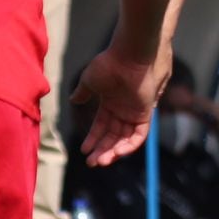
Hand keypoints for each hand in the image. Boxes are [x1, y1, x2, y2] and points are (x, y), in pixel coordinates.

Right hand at [72, 43, 171, 166]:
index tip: (84, 150)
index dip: (93, 139)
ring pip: (125, 139)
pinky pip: (139, 136)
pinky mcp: (145, 114)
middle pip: (112, 136)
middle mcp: (123, 110)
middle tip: (91, 162)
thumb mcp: (89, 80)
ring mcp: (134, 112)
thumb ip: (82, 92)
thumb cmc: (108, 65)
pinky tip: (117, 153)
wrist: (128, 56)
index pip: (101, 127)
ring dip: (113, 151)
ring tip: (101, 161)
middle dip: (102, 150)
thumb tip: (73, 100)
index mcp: (110, 103)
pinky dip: (129, 146)